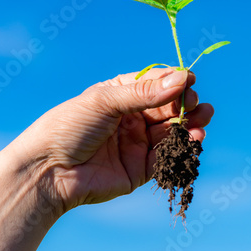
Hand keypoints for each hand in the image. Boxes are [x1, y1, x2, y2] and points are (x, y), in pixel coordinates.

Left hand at [13, 68, 213, 211]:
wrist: (46, 171)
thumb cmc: (68, 127)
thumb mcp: (105, 101)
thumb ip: (144, 93)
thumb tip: (181, 78)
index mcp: (119, 95)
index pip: (153, 84)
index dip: (173, 81)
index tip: (190, 80)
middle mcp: (130, 118)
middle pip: (167, 108)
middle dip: (186, 104)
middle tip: (198, 103)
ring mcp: (136, 143)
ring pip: (171, 131)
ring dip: (190, 124)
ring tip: (204, 118)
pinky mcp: (140, 168)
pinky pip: (167, 156)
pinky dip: (183, 146)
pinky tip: (194, 138)